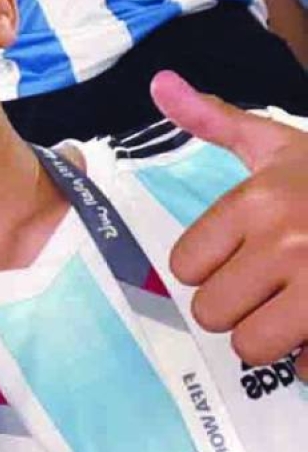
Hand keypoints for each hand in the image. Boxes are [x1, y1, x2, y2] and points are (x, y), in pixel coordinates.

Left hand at [151, 70, 307, 379]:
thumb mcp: (278, 144)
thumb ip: (215, 120)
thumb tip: (158, 83)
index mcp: (258, 201)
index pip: (185, 266)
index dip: (209, 267)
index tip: (238, 255)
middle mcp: (287, 243)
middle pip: (211, 313)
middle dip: (237, 306)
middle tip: (269, 286)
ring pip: (252, 347)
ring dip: (271, 337)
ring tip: (295, 309)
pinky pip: (306, 369)